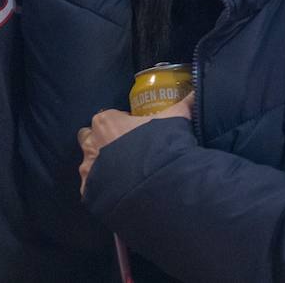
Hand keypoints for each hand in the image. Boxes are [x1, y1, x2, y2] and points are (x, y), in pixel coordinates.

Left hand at [77, 95, 191, 196]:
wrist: (152, 185)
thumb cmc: (157, 146)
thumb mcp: (174, 120)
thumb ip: (183, 105)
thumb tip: (197, 92)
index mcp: (105, 121)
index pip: (108, 117)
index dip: (120, 124)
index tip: (135, 134)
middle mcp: (90, 143)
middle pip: (91, 139)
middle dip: (103, 143)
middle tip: (125, 152)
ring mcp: (87, 169)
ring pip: (89, 164)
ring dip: (102, 167)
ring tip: (125, 175)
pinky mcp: (88, 192)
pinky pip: (92, 188)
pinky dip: (103, 189)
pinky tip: (120, 192)